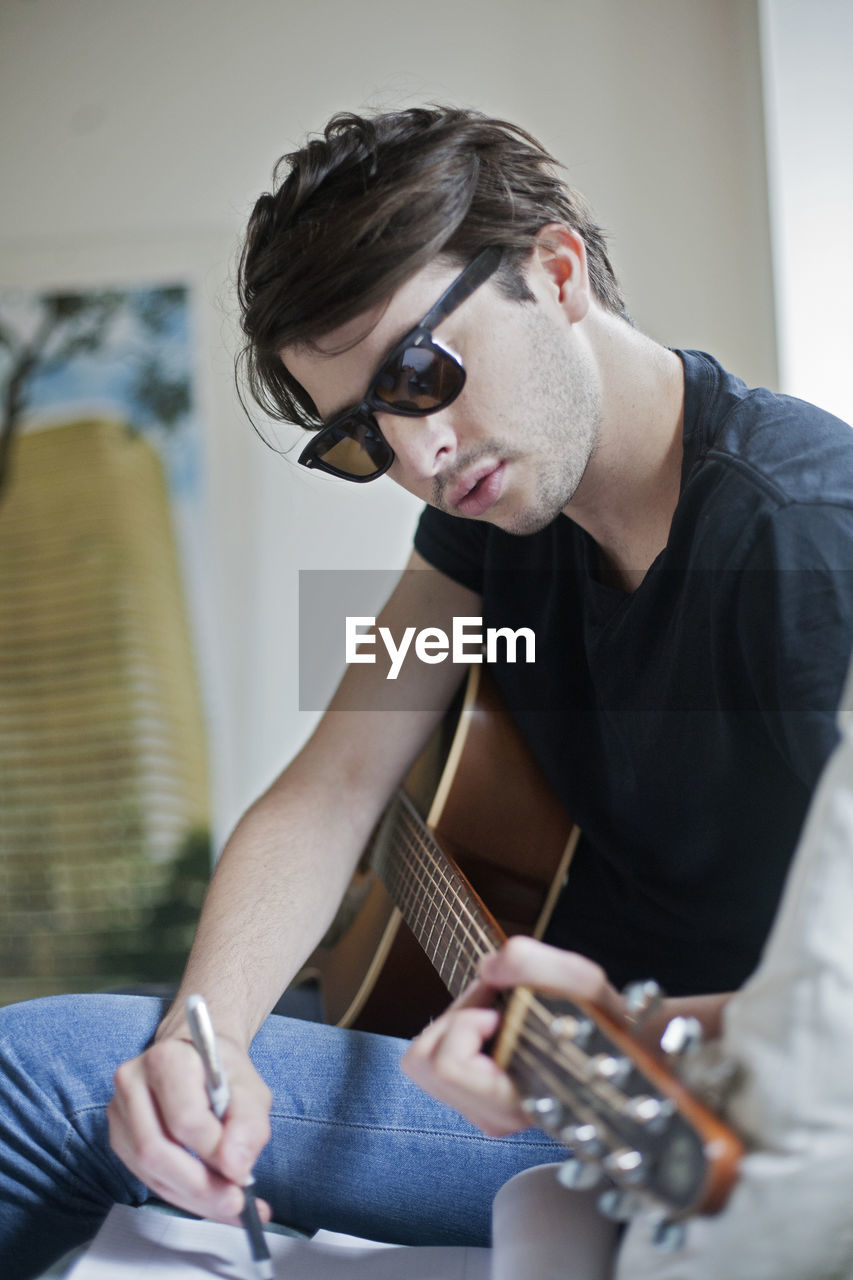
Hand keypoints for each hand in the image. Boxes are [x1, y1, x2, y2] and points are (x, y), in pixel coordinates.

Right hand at [108, 1031, 272, 1224]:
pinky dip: (180, 1195)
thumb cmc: (222, 1072)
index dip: (213, 1152)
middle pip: (156, 1149)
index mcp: (167, 1058)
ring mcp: (120, 1111)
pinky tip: (208, 1198)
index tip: (242, 1173)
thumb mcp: (250, 1089)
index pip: (184, 1118)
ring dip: (191, 1197)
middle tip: (235, 1204)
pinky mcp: (119, 1137)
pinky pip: (147, 1177)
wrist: (196, 1059)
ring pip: (149, 1170)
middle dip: (199, 1186)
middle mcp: (132, 1081)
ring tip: (227, 1205)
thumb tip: (235, 1168)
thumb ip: (248, 1124)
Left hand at [402, 935, 625, 1135]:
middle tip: (495, 1008)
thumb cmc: (601, 1021)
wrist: (621, 1050)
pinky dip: (456, 1031)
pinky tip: (493, 1025)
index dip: (468, 1021)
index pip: (447, 1064)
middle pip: (422, 1059)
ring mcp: (481, 1112)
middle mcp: (493, 1118)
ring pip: (422, 1059)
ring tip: (495, 1015)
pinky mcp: (474, 1099)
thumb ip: (534, 963)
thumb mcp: (580, 980)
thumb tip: (488, 967)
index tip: (503, 1013)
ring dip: (453, 1024)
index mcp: (515, 1103)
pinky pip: (435, 1057)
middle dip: (455, 1019)